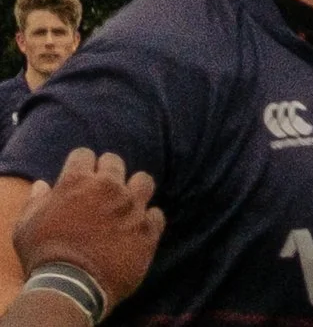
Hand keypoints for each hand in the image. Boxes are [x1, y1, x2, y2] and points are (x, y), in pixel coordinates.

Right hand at [14, 155, 163, 313]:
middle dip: (107, 174)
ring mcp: (131, 207)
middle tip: (100, 194)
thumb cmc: (44, 258)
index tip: (78, 181)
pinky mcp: (147, 230)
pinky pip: (156, 216)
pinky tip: (138, 231)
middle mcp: (108, 187)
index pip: (83, 155)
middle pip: (114, 162)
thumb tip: (42, 184)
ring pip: (143, 181)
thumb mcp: (26, 228)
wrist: (70, 289)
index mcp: (77, 181)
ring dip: (134, 191)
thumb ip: (35, 202)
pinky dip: (148, 222)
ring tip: (125, 207)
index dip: (80, 167)